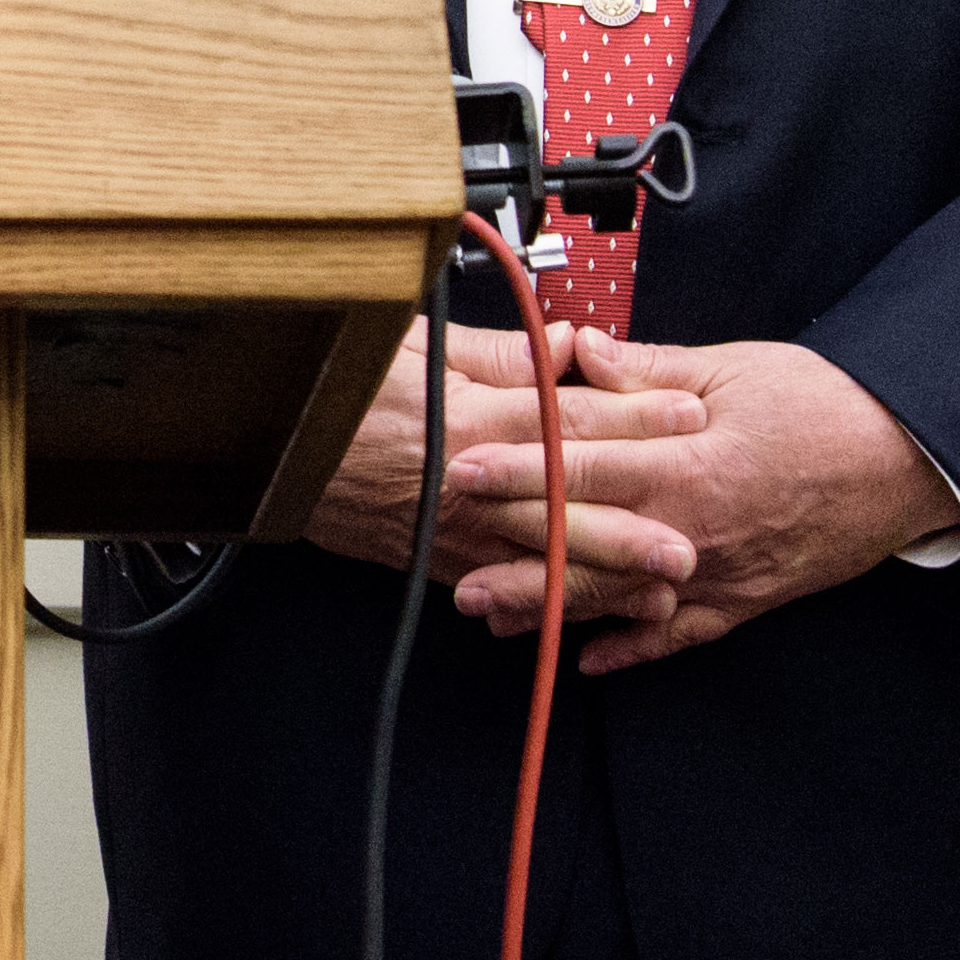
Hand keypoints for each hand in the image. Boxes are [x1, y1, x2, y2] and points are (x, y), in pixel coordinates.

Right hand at [302, 318, 707, 639]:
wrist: (268, 446)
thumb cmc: (339, 387)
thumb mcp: (418, 347)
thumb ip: (502, 353)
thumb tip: (569, 343)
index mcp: (470, 417)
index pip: (568, 417)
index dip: (634, 417)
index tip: (691, 416)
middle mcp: (468, 481)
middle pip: (565, 505)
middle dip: (633, 529)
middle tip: (689, 546)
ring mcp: (453, 530)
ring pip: (539, 560)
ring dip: (602, 580)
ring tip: (659, 593)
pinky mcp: (437, 561)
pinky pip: (500, 589)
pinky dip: (542, 605)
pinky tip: (584, 615)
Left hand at [449, 332, 954, 673]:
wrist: (909, 462)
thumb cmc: (827, 406)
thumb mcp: (735, 370)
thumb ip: (650, 371)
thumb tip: (581, 353)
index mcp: (696, 462)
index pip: (592, 469)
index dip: (524, 470)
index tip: (466, 471)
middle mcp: (703, 528)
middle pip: (596, 548)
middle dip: (522, 560)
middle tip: (454, 572)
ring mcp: (725, 573)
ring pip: (627, 600)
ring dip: (560, 610)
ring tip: (497, 616)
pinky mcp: (749, 600)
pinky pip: (683, 635)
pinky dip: (636, 648)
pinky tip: (588, 658)